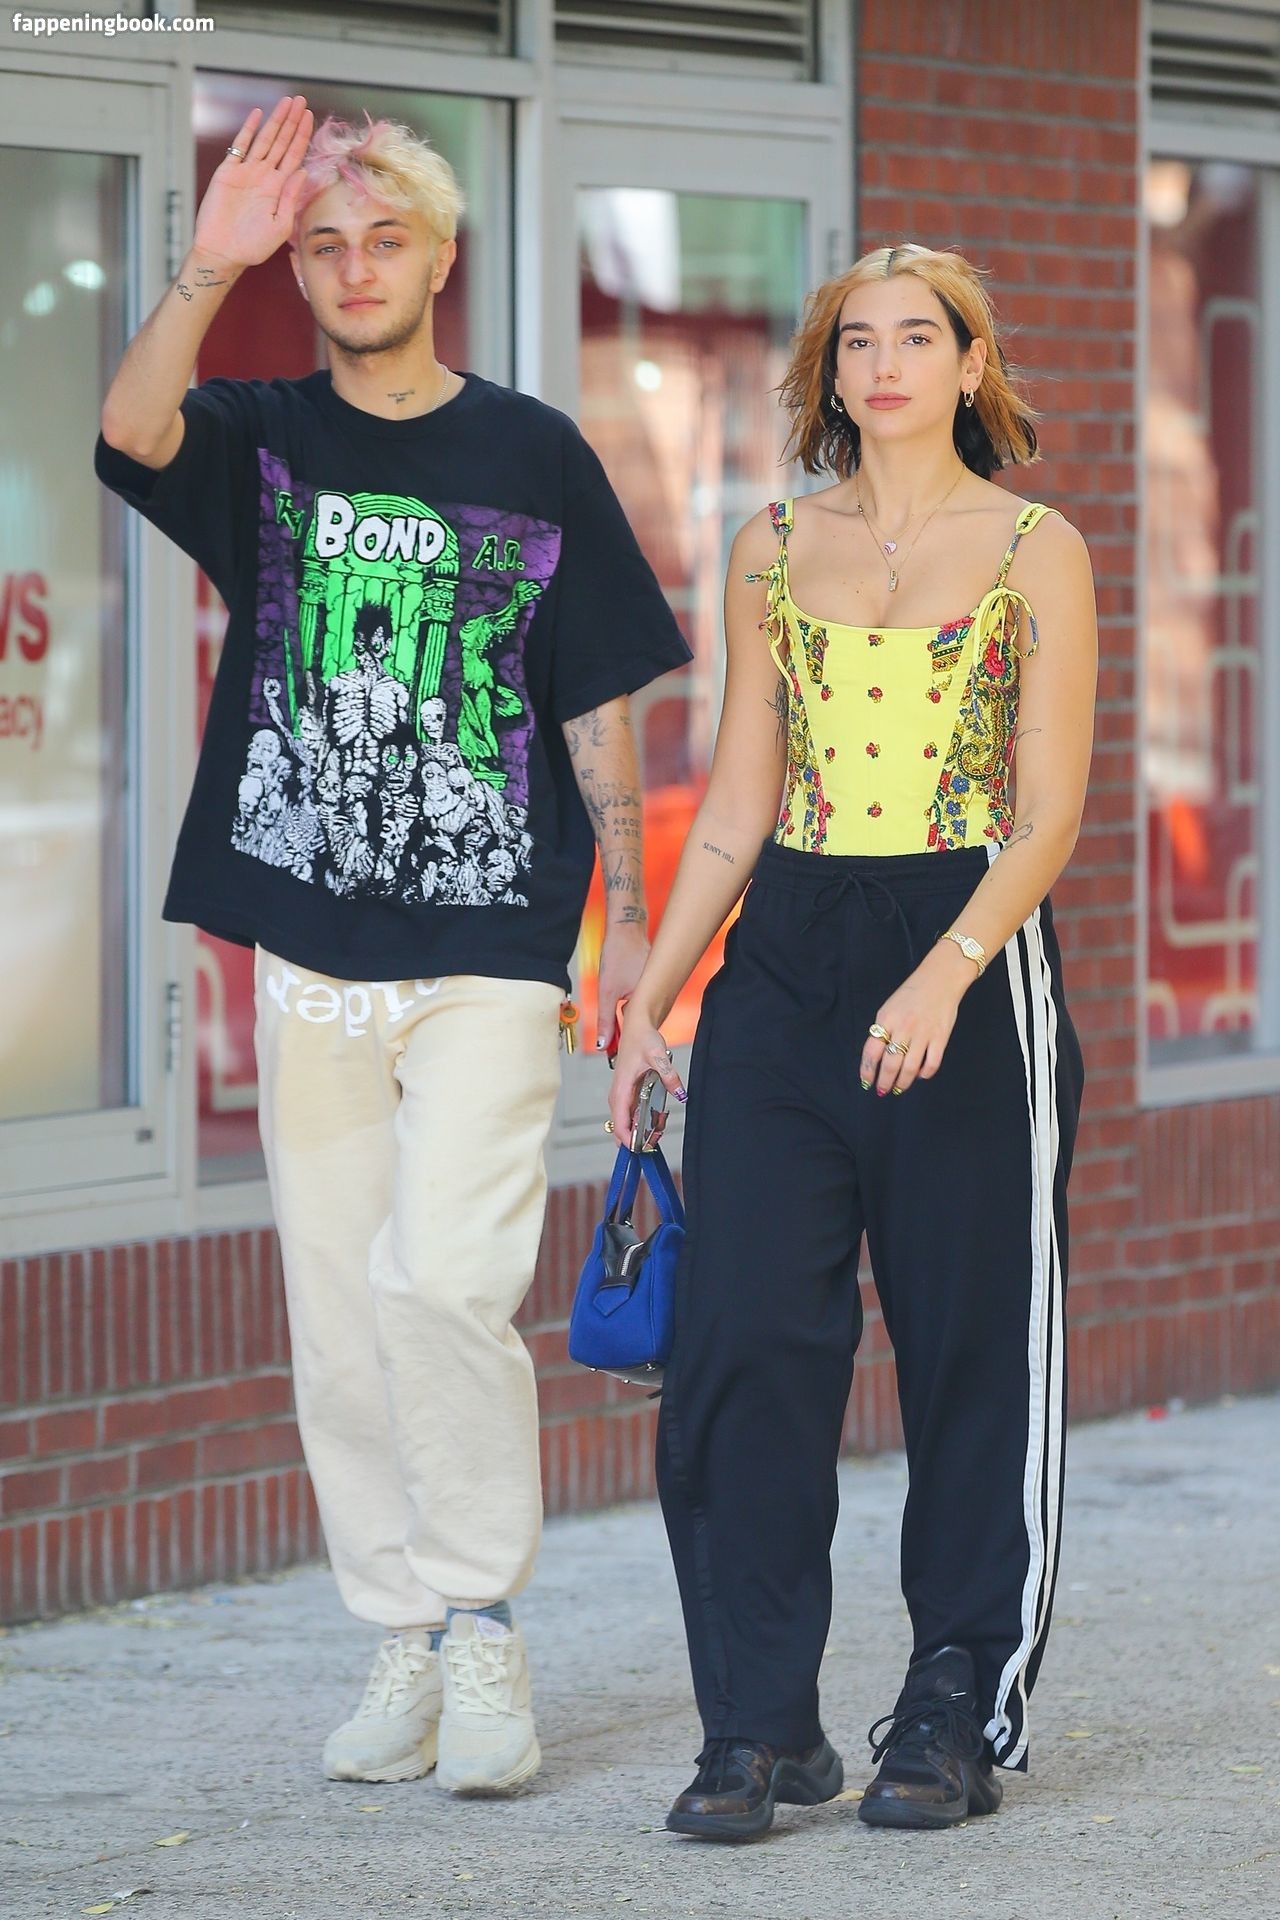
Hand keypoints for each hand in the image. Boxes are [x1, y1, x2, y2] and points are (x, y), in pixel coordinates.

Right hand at [192, 95, 314, 272]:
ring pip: (264, 139)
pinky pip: (239, 147)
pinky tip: (258, 115)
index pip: (294, 156)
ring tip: (287, 102)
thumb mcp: (280, 225)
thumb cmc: (253, 246)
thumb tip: (302, 170)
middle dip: (292, 121)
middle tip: (301, 100)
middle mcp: (265, 176)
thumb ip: (291, 197)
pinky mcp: (228, 172)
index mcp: (279, 189)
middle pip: (282, 142)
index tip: (310, 117)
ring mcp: (246, 172)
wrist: (223, 252)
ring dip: (276, 121)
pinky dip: (248, 130)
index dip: (302, 136)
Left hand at [595, 920, 650, 1051]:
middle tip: (616, 1050)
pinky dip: (637, 1009)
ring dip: (633, 1022)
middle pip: (645, 1025)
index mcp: (651, 1000)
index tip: (617, 1058)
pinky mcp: (655, 984)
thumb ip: (605, 1020)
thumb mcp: (606, 991)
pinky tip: (626, 1009)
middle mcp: (660, 996)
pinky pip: (646, 1004)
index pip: (641, 1032)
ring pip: (645, 1014)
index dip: (628, 1045)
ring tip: (620, 1029)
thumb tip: (603, 1044)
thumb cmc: (618, 955)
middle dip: (631, 1035)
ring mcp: (659, 989)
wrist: (626, 928)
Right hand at [607, 1007, 686, 1143]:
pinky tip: (654, 1123)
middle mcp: (617, 1094)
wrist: (637, 1026)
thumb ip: (669, 1076)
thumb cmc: (642, 1038)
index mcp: (621, 1088)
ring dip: (637, 1131)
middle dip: (634, 1139)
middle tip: (653, 1145)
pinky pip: (629, 1113)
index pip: (619, 1122)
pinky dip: (639, 1122)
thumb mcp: (659, 1056)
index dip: (628, 1138)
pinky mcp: (627, 1093)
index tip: (641, 1148)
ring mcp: (621, 1094)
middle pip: (619, 1126)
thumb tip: (681, 1094)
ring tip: (656, 1135)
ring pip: (624, 1121)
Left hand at [859, 946, 973, 1096]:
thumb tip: (877, 1056)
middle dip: (884, 1082)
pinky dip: (925, 1074)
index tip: (866, 1081)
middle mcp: (903, 1029)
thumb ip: (883, 1029)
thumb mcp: (889, 1008)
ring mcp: (923, 1034)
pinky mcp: (941, 1038)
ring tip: (898, 1089)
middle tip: (882, 1091)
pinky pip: (931, 1064)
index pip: (871, 1052)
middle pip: (890, 1064)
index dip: (867, 1070)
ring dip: (902, 1083)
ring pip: (910, 1068)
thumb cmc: (912, 993)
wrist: (940, 979)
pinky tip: (920, 1075)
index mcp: (886, 1020)